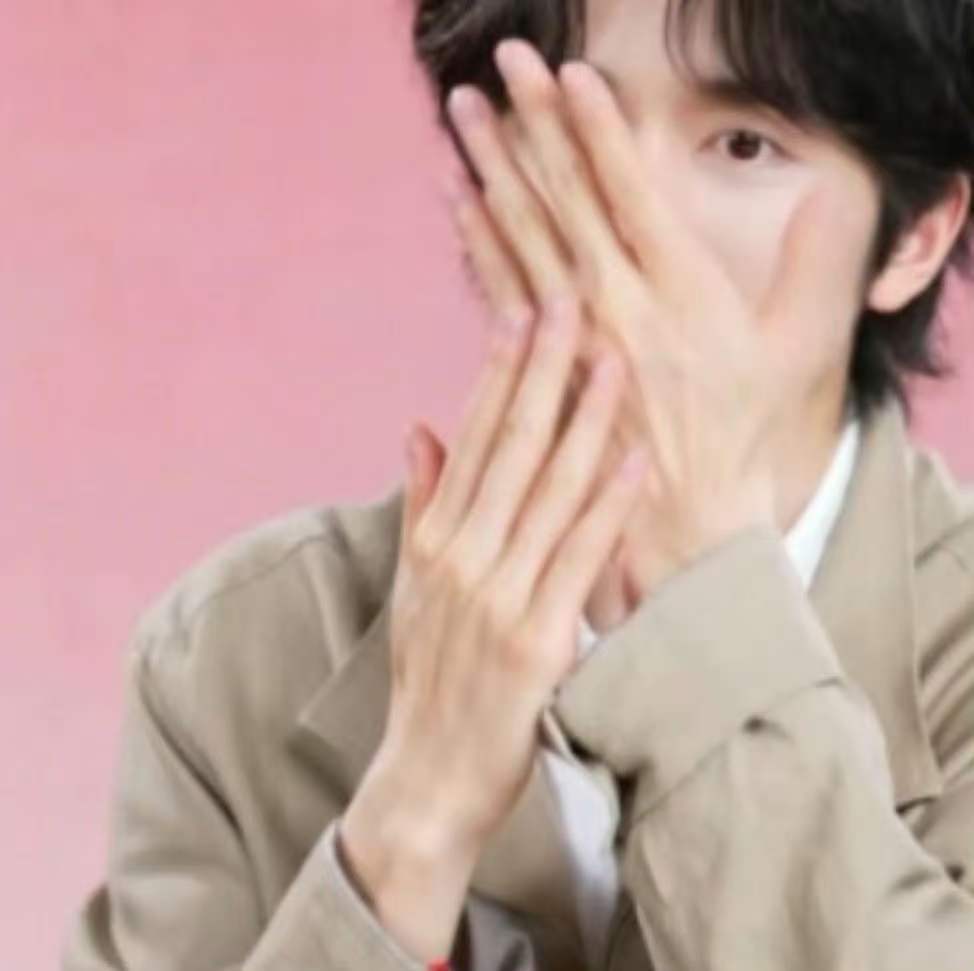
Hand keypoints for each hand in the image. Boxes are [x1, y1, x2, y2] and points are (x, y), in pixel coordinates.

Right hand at [340, 294, 646, 959]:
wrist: (426, 776)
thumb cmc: (429, 679)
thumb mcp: (413, 587)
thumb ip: (422, 502)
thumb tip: (418, 426)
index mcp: (435, 539)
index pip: (471, 438)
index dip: (499, 372)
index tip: (525, 311)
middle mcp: (460, 556)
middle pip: (508, 447)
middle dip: (542, 372)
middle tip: (572, 300)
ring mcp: (495, 596)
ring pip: (546, 491)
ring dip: (584, 423)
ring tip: (616, 360)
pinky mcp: (532, 640)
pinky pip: (577, 559)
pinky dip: (608, 507)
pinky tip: (636, 460)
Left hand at [444, 39, 835, 601]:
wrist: (689, 521)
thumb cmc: (745, 436)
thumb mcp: (800, 349)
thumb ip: (815, 266)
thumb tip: (828, 193)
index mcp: (681, 290)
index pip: (629, 187)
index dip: (597, 124)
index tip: (568, 72)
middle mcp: (619, 306)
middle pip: (565, 198)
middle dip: (531, 124)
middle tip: (499, 64)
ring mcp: (573, 340)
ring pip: (522, 237)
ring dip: (491, 170)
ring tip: (463, 114)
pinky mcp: (545, 368)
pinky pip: (501, 296)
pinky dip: (478, 245)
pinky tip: (459, 203)